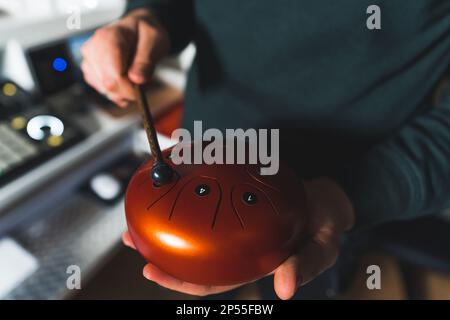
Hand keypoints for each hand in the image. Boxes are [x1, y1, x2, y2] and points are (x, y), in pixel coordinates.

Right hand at [80, 8, 169, 106]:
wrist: (135, 31)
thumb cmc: (144, 34)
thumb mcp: (153, 42)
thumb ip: (146, 61)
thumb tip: (137, 79)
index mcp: (107, 38)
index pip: (115, 75)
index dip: (131, 88)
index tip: (142, 89)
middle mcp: (92, 50)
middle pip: (108, 85)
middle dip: (128, 91)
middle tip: (142, 84)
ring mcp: (88, 62)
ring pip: (106, 91)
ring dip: (124, 92)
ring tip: (135, 77)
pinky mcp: (90, 72)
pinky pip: (104, 91)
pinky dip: (118, 92)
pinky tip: (127, 82)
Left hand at [122, 177, 354, 298]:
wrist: (328, 196)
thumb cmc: (325, 225)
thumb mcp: (323, 247)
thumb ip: (306, 266)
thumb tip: (285, 291)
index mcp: (251, 265)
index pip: (210, 281)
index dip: (179, 281)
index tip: (150, 270)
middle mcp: (237, 248)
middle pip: (193, 255)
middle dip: (159, 249)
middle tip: (130, 236)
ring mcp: (234, 224)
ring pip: (195, 226)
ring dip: (167, 219)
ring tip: (140, 209)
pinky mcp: (235, 200)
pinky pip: (208, 198)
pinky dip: (190, 192)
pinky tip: (177, 180)